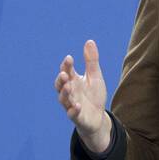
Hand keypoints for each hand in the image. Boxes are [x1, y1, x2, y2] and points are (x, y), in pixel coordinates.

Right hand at [55, 39, 110, 153]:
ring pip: (63, 99)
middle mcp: (70, 92)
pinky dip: (73, 111)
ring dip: (65, 93)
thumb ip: (91, 61)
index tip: (69, 58)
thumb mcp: (95, 76)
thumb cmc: (94, 96)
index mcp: (73, 81)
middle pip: (60, 85)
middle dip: (61, 79)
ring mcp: (72, 104)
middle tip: (64, 74)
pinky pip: (72, 114)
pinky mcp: (77, 117)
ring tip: (69, 87)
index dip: (66, 65)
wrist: (98, 118)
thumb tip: (89, 41)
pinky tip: (77, 106)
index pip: (67, 71)